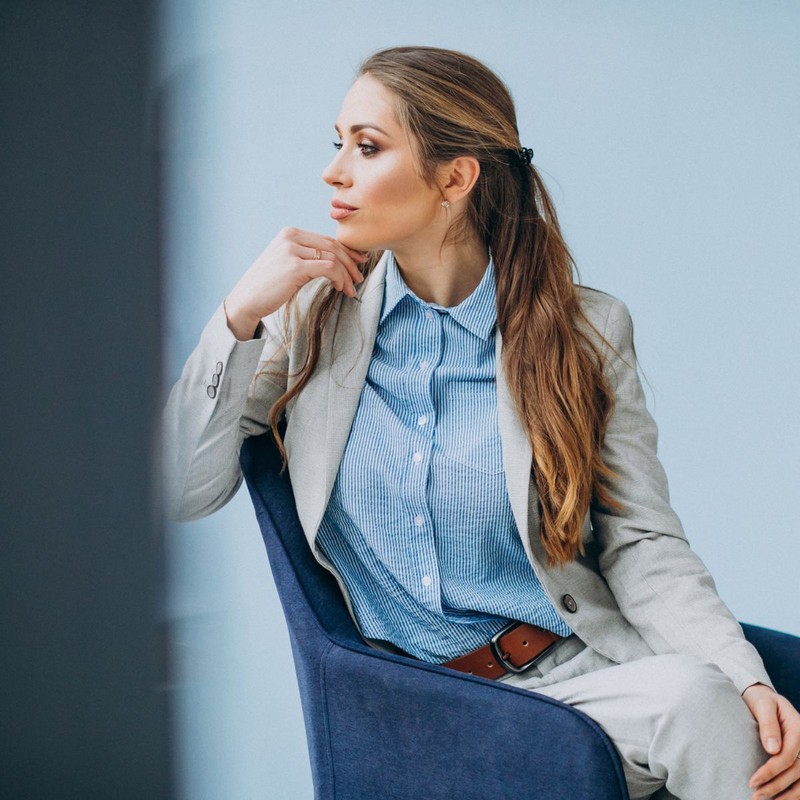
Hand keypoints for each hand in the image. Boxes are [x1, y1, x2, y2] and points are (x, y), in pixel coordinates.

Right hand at [224, 227, 366, 339]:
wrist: (246, 301)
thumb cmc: (267, 287)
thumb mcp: (286, 264)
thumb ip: (305, 257)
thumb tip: (332, 261)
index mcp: (290, 233)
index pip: (326, 239)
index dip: (346, 251)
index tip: (358, 262)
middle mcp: (291, 237)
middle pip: (332, 246)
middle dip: (350, 262)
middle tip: (359, 277)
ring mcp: (292, 250)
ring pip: (333, 257)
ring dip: (347, 274)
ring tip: (351, 289)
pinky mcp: (295, 267)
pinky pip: (329, 268)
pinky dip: (340, 278)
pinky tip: (340, 288)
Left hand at [743, 683, 799, 799]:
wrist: (764, 698)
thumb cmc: (761, 700)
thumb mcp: (763, 705)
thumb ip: (768, 725)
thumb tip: (772, 749)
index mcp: (799, 728)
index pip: (787, 756)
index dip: (771, 771)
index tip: (753, 781)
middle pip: (795, 772)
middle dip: (775, 786)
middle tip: (755, 795)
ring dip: (786, 795)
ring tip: (764, 799)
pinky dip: (794, 793)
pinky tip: (779, 799)